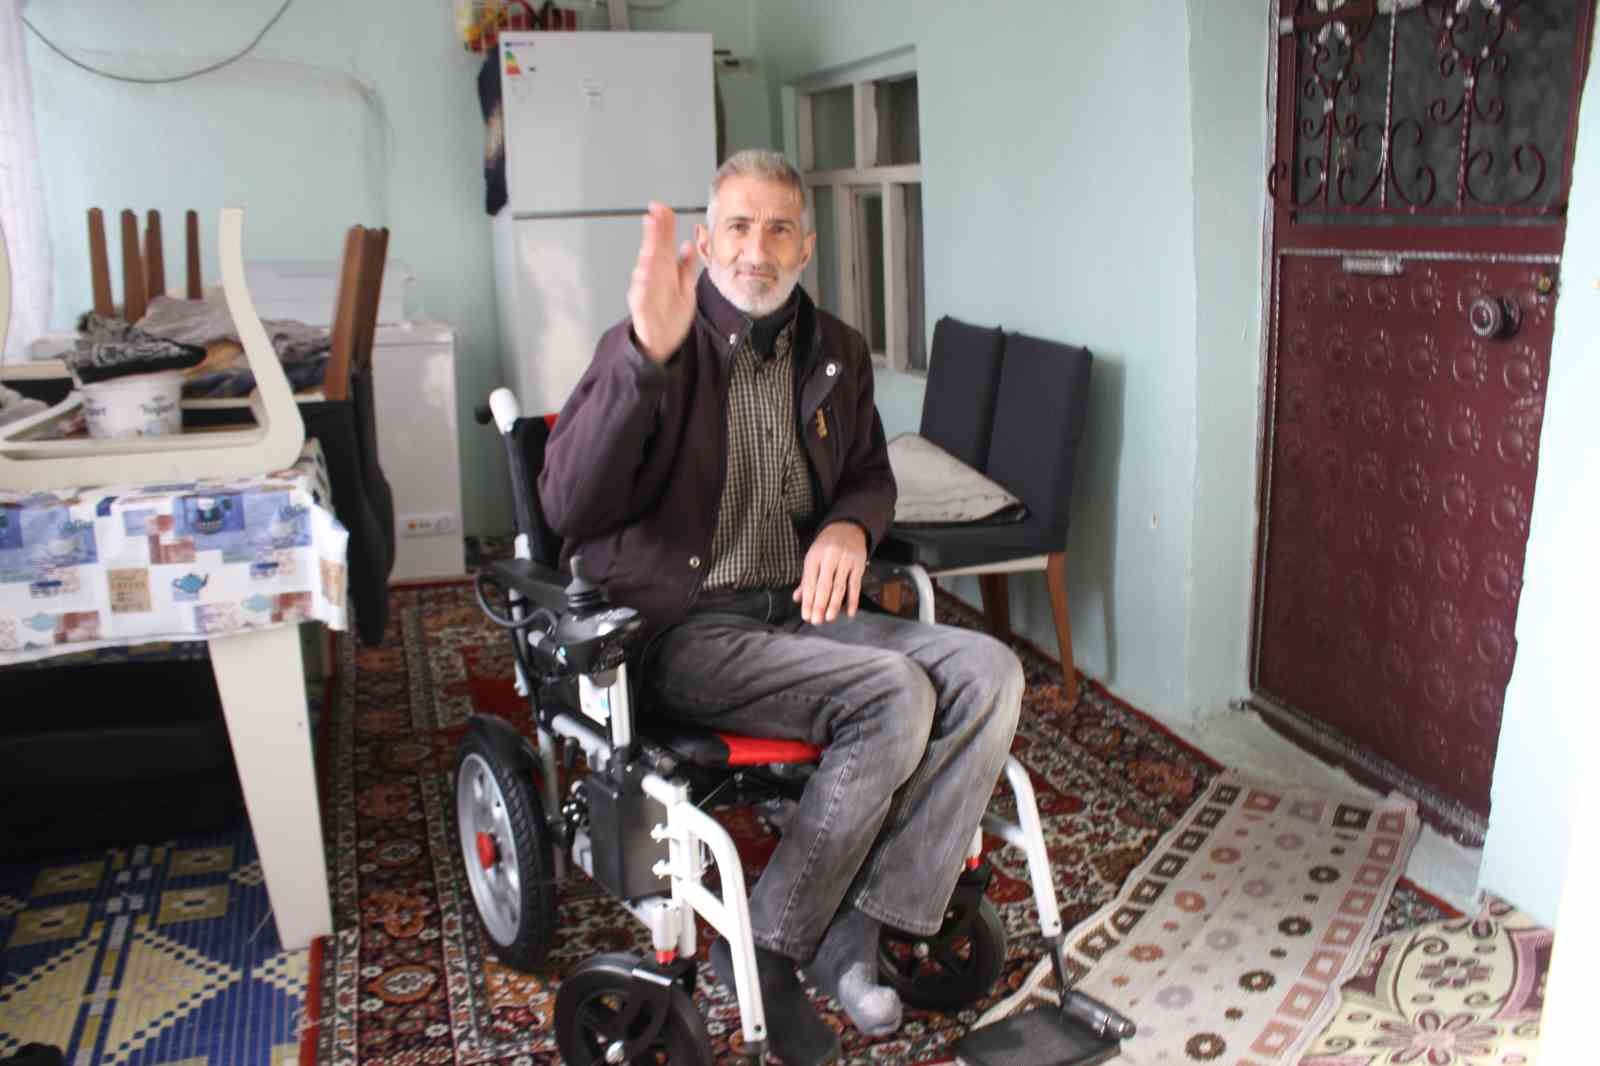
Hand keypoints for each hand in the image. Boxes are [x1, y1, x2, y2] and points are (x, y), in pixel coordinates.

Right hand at [628, 202, 698, 363]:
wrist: (663, 343)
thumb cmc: (671, 316)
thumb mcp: (685, 288)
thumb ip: (686, 267)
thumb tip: (688, 244)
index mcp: (665, 272)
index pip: (665, 243)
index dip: (664, 226)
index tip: (662, 208)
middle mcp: (654, 278)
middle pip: (654, 250)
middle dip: (654, 233)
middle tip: (655, 214)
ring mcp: (645, 291)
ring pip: (645, 269)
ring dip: (647, 253)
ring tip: (650, 238)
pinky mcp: (641, 307)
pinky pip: (640, 293)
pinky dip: (641, 283)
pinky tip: (643, 270)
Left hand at [794, 522, 866, 624]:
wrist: (847, 528)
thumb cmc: (826, 547)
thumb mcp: (813, 558)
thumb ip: (806, 579)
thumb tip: (797, 599)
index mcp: (814, 557)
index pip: (809, 582)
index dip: (808, 600)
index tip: (806, 616)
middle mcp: (829, 558)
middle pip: (824, 585)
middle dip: (819, 605)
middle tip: (816, 621)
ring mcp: (845, 561)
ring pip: (839, 586)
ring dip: (834, 604)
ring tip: (829, 619)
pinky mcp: (858, 565)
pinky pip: (855, 585)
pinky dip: (853, 600)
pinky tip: (849, 613)